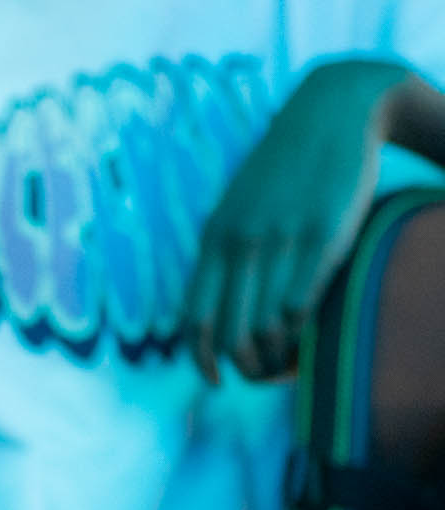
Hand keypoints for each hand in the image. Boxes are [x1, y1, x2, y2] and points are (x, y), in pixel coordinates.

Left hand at [182, 60, 413, 384]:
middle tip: (268, 376)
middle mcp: (240, 243)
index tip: (218, 381)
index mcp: (214, 240)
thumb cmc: (286, 169)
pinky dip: (303, 332)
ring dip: (278, 358)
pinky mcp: (322, 233)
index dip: (202, 360)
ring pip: (265, 327)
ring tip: (291, 365)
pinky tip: (313, 336)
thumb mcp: (240, 208)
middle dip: (247, 368)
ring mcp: (280, 238)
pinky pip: (302, 303)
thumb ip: (226, 252)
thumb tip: (217, 307)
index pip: (194, 318)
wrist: (334, 110)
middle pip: (230, 334)